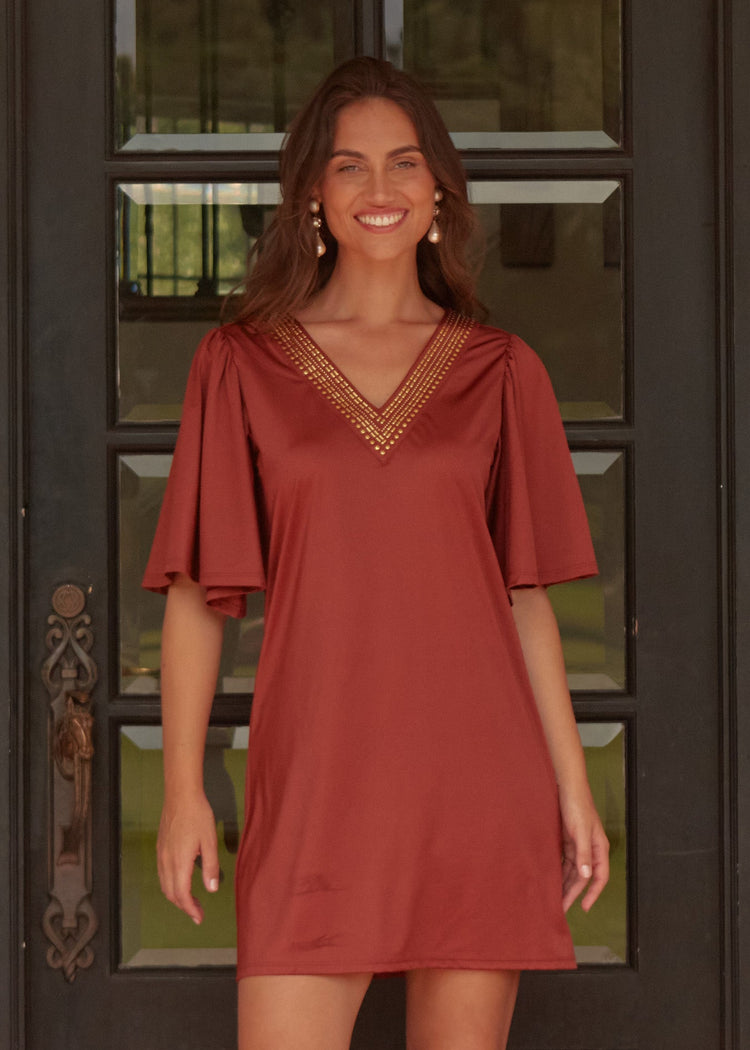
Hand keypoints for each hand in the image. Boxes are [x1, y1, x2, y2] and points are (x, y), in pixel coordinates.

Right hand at [157, 792, 219, 924]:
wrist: (180, 795)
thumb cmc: (198, 816)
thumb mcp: (210, 841)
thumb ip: (211, 867)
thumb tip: (212, 890)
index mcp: (179, 863)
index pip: (182, 895)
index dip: (190, 909)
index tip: (199, 918)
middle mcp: (166, 862)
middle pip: (171, 893)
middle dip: (184, 906)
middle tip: (198, 912)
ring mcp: (161, 855)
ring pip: (164, 885)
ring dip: (176, 896)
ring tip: (191, 900)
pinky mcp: (160, 848)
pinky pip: (162, 874)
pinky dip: (170, 885)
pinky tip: (181, 881)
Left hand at [559, 785, 609, 912]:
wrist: (567, 787)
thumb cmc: (578, 806)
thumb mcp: (580, 830)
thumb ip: (583, 853)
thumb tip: (586, 876)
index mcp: (599, 848)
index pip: (599, 877)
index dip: (593, 893)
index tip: (583, 907)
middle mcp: (590, 849)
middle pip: (584, 877)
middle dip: (574, 892)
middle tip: (562, 908)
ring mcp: (579, 845)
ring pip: (574, 871)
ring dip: (566, 884)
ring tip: (555, 898)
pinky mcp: (568, 841)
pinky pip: (566, 862)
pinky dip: (560, 872)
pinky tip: (552, 880)